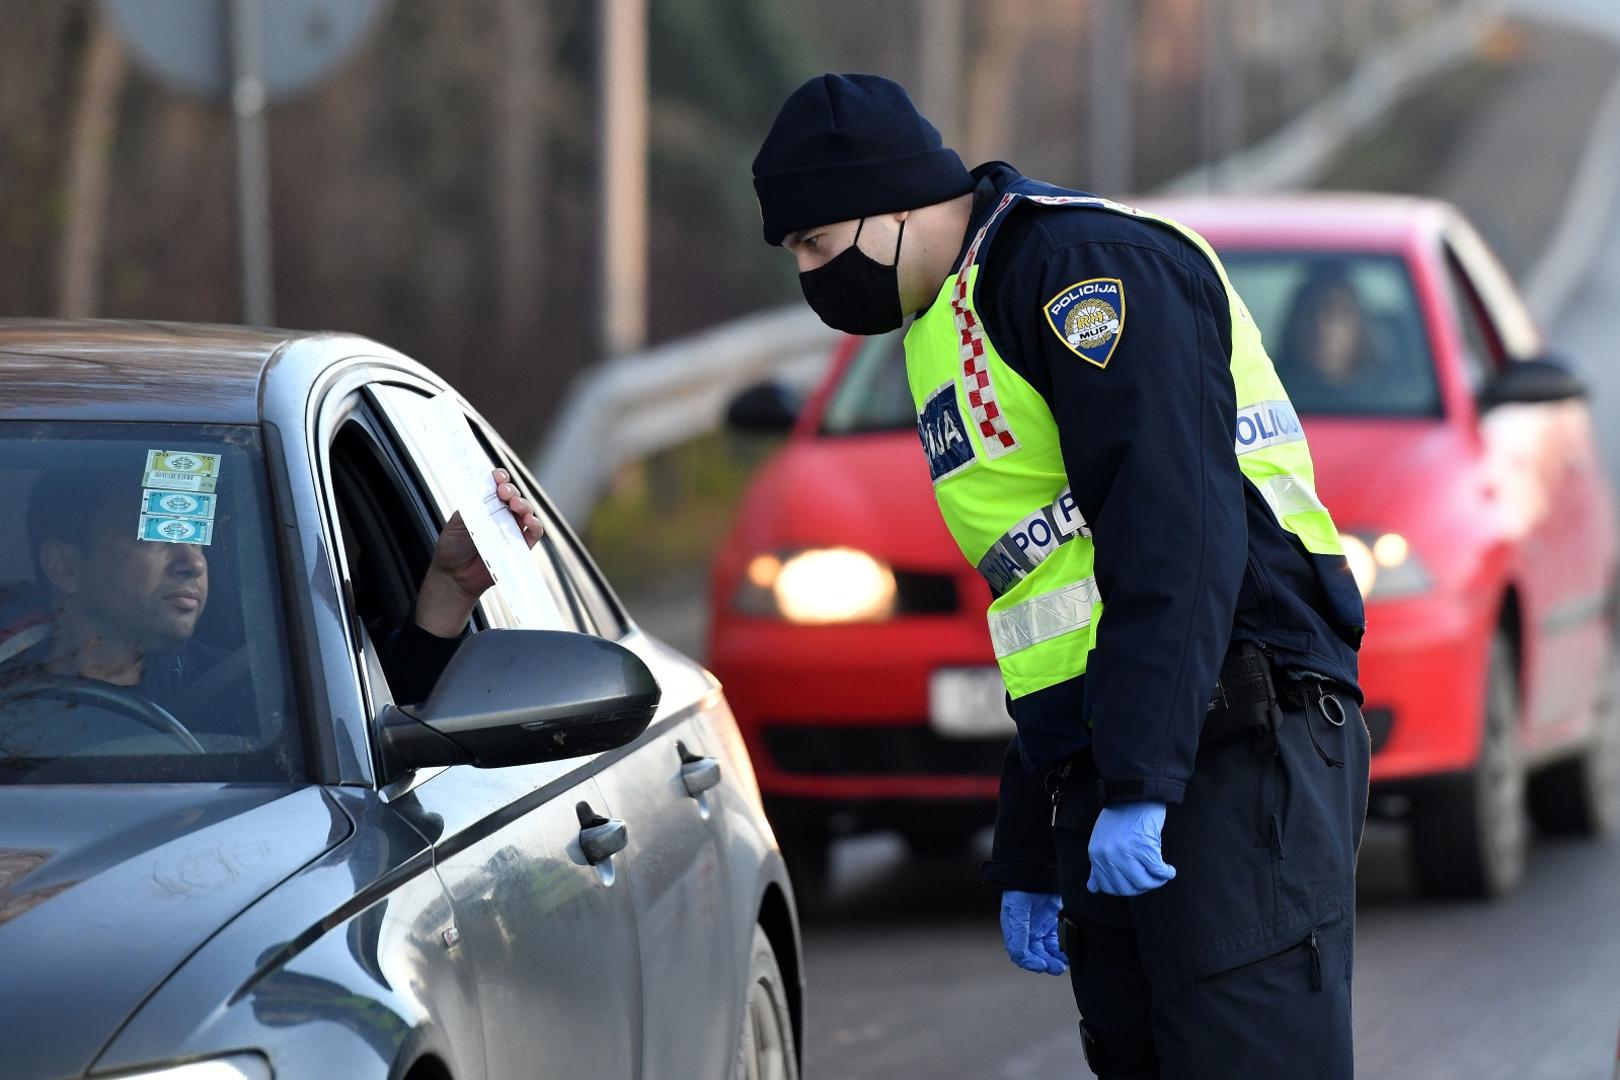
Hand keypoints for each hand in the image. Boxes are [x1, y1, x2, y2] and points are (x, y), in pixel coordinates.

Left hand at [414, 469, 542, 636]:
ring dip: (524, 504)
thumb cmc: (453, 548)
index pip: (497, 485)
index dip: (500, 478)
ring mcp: (512, 529)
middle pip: (514, 495)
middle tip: (504, 493)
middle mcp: (501, 514)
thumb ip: (471, 507)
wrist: (454, 575)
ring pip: (526, 510)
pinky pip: (535, 532)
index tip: (497, 477)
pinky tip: (529, 521)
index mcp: (485, 504)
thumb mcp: (457, 522)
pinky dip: (536, 524)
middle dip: (511, 490)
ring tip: (515, 506)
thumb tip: (486, 494)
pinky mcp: (521, 545)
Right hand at [1000, 890, 1067, 974]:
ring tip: (1065, 961)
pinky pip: (1061, 939)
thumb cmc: (1021, 890)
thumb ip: (1017, 934)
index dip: (1031, 963)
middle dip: (1047, 963)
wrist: (1036, 872)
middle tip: (1058, 967)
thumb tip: (1021, 957)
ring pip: (1050, 950)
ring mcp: (1043, 928)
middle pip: (1038, 955)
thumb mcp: (1016, 913)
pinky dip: (1065, 946)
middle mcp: (1029, 933)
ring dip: (1057, 958)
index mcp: (1015, 932)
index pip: (1021, 955)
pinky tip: (1070, 949)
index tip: (1042, 965)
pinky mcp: (1056, 923)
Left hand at [1086, 802, 1175, 896]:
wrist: (1134, 794)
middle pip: (1127, 888)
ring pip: (1143, 882)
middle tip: (1152, 879)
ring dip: (1156, 882)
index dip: (1126, 889)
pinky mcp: (1143, 846)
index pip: (1108, 887)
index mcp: (1095, 854)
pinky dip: (1166, 873)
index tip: (1137, 883)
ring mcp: (1125, 852)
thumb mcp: (1102, 841)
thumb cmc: (1120, 817)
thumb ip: (1098, 865)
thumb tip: (1093, 888)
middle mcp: (1107, 855)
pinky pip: (1158, 871)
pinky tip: (1169, 870)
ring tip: (1161, 875)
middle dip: (1142, 887)